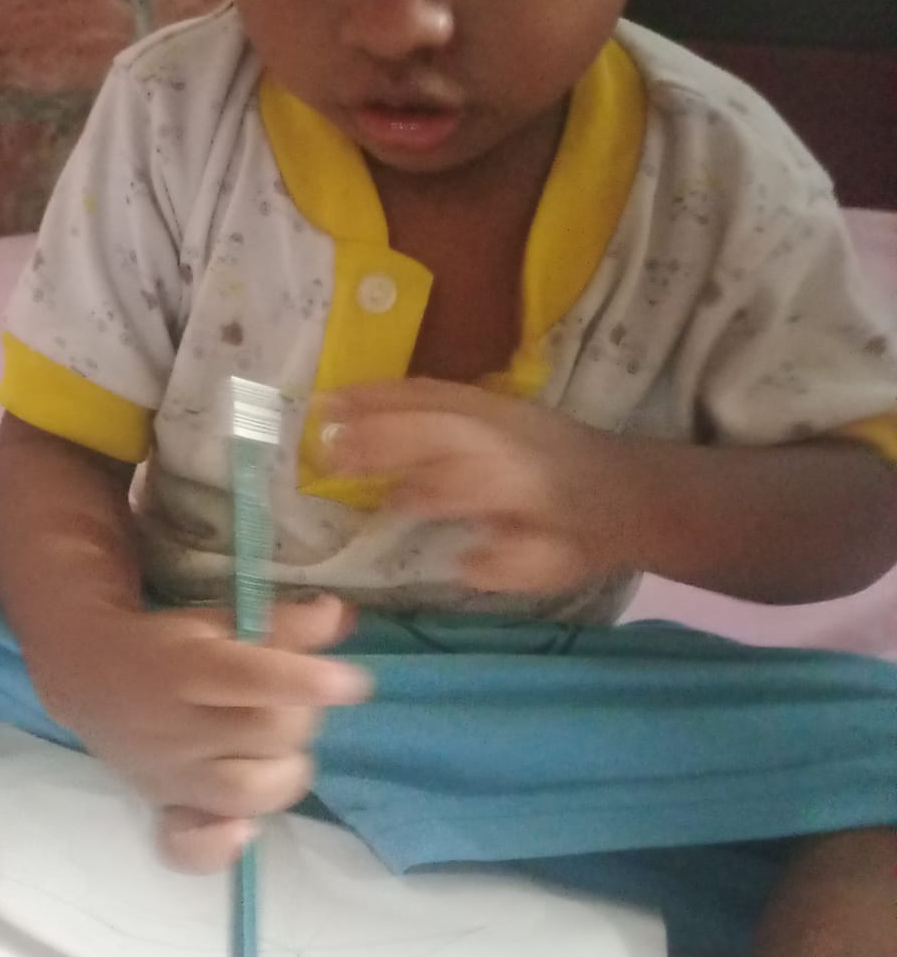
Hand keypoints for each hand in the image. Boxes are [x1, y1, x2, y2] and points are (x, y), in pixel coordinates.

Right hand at [24, 594, 371, 871]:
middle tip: (297, 705)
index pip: (252, 679)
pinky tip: (244, 830)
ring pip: (246, 792)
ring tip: (280, 752)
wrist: (89, 677)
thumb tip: (341, 616)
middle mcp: (174, 726)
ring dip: (283, 772)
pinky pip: (189, 847)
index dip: (308, 682)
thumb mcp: (219, 623)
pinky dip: (221, 846)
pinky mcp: (163, 807)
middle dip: (301, 717)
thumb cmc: (170, 646)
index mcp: (185, 668)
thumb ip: (282, 625)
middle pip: (264, 735)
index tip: (353, 683)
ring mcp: (168, 775)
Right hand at [318, 378, 635, 593]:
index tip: (374, 502)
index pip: (466, 482)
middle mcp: (510, 438)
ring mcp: (501, 411)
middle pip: (439, 429)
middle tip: (323, 446)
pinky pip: (438, 388)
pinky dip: (393, 388)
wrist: (633, 488)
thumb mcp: (554, 568)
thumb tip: (459, 561)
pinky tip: (356, 393)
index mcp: (527, 484)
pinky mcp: (494, 400)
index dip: (420, 489)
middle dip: (380, 435)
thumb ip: (507, 566)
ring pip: (435, 400)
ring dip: (377, 401)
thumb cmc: (583, 538)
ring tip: (323, 407)